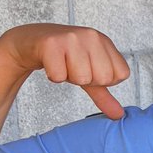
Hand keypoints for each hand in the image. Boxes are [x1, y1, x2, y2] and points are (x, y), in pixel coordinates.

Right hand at [1, 25, 129, 119]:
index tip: (89, 69)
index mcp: (105, 41)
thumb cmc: (63, 56)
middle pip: (104, 78)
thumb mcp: (88, 73)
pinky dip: (54, 76)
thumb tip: (119, 115)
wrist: (31, 41)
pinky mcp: (51, 44)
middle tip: (73, 67)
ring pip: (82, 78)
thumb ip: (104, 94)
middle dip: (86, 80)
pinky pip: (59, 76)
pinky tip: (51, 63)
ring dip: (69, 77)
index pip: (121, 74)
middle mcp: (92, 36)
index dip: (103, 80)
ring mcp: (72, 38)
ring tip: (63, 64)